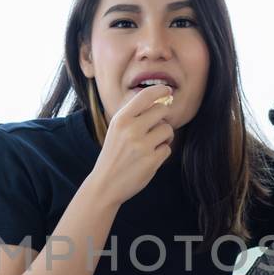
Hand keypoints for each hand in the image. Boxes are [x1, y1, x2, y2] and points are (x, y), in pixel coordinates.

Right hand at [88, 85, 174, 205]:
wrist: (105, 184)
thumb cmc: (114, 155)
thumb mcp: (116, 130)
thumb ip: (134, 115)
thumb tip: (160, 99)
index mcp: (121, 119)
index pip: (145, 96)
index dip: (160, 90)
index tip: (167, 90)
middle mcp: (131, 129)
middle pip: (162, 111)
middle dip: (163, 119)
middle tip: (155, 129)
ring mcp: (141, 145)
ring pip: (168, 130)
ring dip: (164, 137)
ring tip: (151, 146)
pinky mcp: (151, 161)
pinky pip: (168, 149)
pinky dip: (162, 153)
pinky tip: (149, 159)